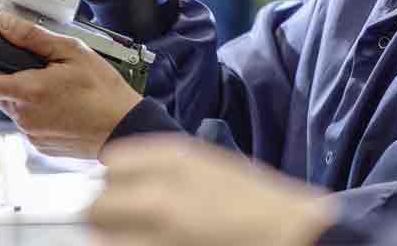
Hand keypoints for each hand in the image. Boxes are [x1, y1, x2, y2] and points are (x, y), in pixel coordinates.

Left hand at [0, 11, 141, 157]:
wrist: (126, 130)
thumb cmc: (103, 91)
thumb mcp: (71, 52)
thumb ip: (32, 37)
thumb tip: (3, 23)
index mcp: (26, 91)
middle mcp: (23, 116)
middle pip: (1, 92)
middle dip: (11, 78)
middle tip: (39, 68)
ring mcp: (32, 134)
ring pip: (16, 108)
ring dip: (27, 96)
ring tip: (59, 87)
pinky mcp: (42, 146)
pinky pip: (31, 123)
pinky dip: (40, 112)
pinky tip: (63, 105)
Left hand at [87, 135, 337, 245]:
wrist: (298, 237)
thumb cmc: (261, 206)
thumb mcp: (210, 167)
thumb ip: (165, 169)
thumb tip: (124, 180)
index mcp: (173, 158)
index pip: (113, 165)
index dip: (115, 183)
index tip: (120, 195)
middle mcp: (158, 192)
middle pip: (98, 204)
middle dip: (106, 216)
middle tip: (122, 226)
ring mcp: (158, 232)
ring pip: (104, 238)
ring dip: (113, 238)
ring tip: (136, 239)